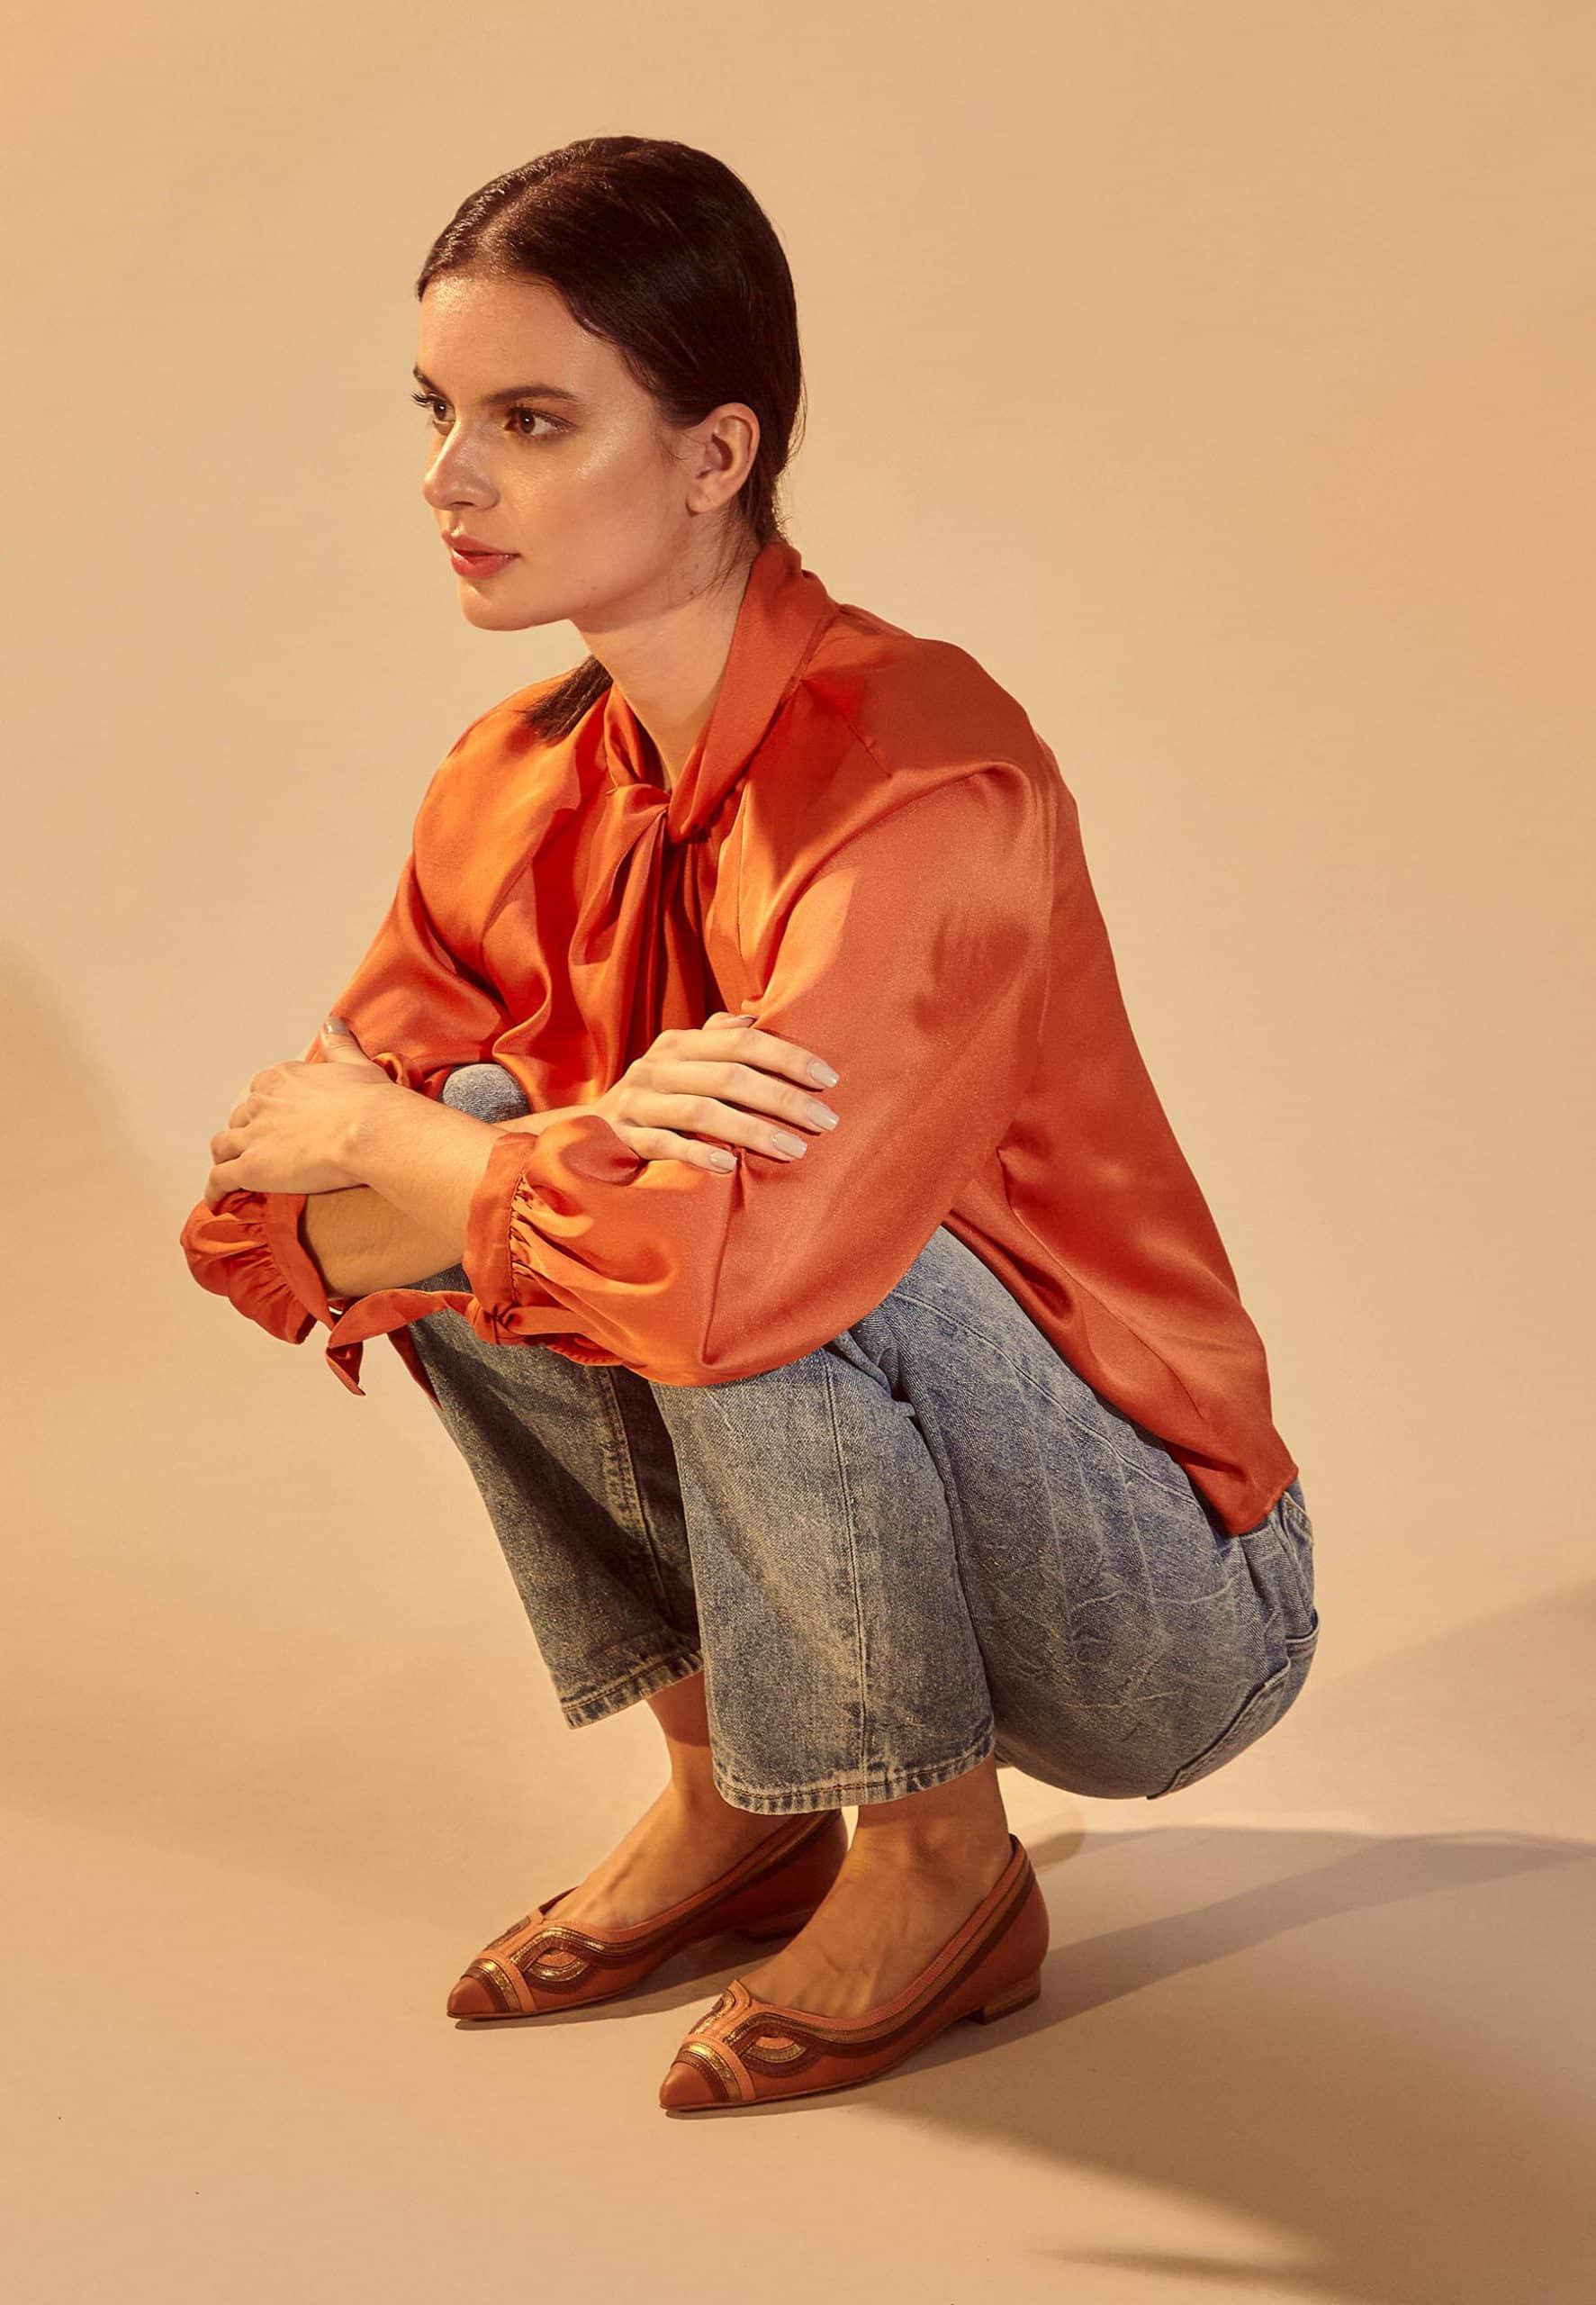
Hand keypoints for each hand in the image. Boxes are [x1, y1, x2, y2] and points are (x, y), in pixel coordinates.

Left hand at [202, 1015, 401, 1207]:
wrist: (370, 1130)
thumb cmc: (369, 1101)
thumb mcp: (355, 1063)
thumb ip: (338, 1045)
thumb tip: (331, 1024)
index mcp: (281, 1078)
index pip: (261, 1091)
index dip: (267, 1108)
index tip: (278, 1120)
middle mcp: (260, 1103)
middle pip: (240, 1119)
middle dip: (248, 1133)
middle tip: (262, 1149)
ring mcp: (252, 1136)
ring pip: (223, 1146)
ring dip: (227, 1158)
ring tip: (232, 1172)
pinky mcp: (251, 1168)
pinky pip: (220, 1179)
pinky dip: (216, 1190)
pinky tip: (218, 1200)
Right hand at [580, 1010, 842, 1173]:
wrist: (584, 1131)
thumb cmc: (654, 1097)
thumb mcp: (680, 1062)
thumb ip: (715, 1039)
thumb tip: (757, 1019)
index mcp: (679, 1044)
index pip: (743, 1041)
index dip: (788, 1057)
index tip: (829, 1079)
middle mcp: (658, 1066)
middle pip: (730, 1076)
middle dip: (783, 1098)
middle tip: (825, 1121)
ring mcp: (638, 1102)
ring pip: (701, 1112)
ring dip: (753, 1130)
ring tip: (794, 1149)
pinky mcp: (623, 1137)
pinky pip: (663, 1145)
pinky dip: (697, 1154)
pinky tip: (730, 1167)